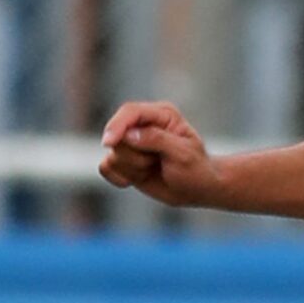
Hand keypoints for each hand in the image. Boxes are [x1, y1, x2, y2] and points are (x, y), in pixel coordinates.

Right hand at [98, 102, 226, 207]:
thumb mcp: (183, 154)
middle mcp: (143, 124)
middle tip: (158, 162)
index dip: (117, 125)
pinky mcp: (124, 160)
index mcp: (161, 114)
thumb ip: (157, 140)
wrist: (198, 190)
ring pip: (113, 155)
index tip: (109, 143)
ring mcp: (131, 142)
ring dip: (133, 169)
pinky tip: (139, 180)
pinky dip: (120, 178)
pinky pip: (106, 168)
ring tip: (154, 169)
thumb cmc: (196, 170)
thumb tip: (129, 134)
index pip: (130, 112)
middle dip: (136, 157)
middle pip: (118, 137)